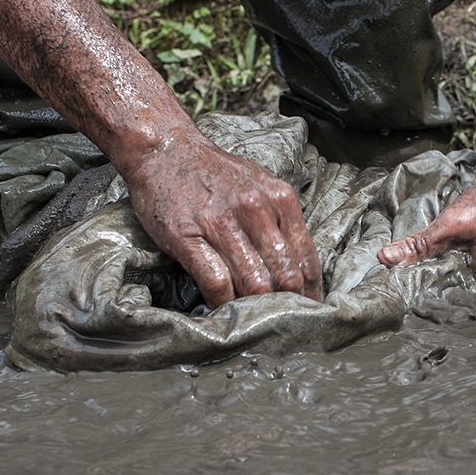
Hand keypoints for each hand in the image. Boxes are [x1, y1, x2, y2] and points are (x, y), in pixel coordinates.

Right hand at [126, 129, 322, 307]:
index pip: (306, 258)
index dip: (311, 292)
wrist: (164, 150)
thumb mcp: (260, 184)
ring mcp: (221, 223)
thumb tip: (300, 265)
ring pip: (255, 283)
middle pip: (286, 275)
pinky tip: (224, 312)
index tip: (309, 311)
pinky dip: (223, 304)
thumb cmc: (214, 173)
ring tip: (256, 322)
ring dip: (256, 309)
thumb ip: (282, 219)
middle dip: (288, 306)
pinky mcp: (189, 237)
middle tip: (284, 325)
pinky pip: (217, 283)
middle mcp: (256, 209)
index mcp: (280, 198)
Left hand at [377, 174, 475, 290]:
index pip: (454, 296)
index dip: (439, 285)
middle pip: (470, 290)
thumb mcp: (451, 224)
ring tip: (472, 252)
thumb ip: (419, 246)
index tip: (430, 275)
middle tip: (457, 256)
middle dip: (457, 277)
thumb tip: (384, 260)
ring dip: (473, 273)